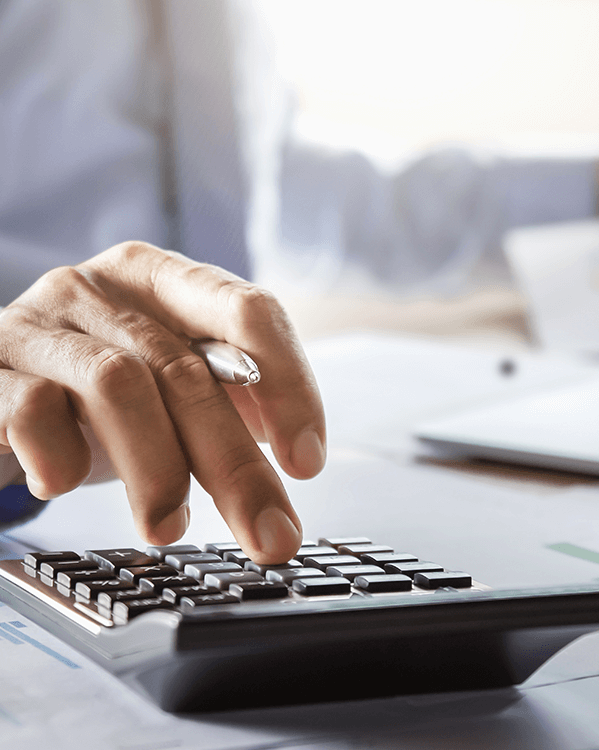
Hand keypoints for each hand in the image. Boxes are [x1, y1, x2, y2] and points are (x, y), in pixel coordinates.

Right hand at [0, 242, 325, 563]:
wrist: (2, 389)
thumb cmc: (104, 391)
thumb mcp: (175, 386)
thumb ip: (236, 402)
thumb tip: (299, 458)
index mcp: (165, 280)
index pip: (248, 311)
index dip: (289, 386)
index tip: (306, 463)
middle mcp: (103, 289)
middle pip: (188, 369)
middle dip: (236, 465)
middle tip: (269, 535)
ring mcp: (40, 324)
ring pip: (118, 386)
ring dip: (157, 469)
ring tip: (169, 524)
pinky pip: (29, 409)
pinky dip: (60, 453)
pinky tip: (66, 481)